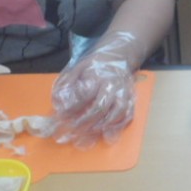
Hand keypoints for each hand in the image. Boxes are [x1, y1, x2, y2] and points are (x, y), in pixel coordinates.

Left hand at [50, 32, 140, 147]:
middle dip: (86, 122)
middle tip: (73, 130)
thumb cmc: (95, 66)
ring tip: (90, 133)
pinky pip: (129, 114)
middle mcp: (112, 85)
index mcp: (98, 76)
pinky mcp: (131, 98)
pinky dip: (119, 125)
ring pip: (117, 112)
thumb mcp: (78, 67)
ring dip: (103, 126)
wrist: (118, 57)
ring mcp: (124, 92)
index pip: (85, 95)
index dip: (72, 108)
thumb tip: (59, 101)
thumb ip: (68, 83)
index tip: (62, 117)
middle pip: (100, 107)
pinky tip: (108, 133)